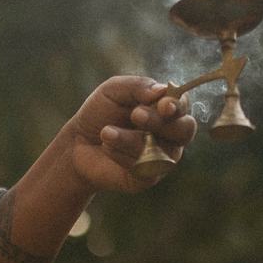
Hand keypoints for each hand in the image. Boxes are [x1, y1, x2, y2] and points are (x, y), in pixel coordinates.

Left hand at [65, 76, 196, 192]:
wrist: (78, 142)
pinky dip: (121, 154)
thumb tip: (162, 90)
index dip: (177, 105)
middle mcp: (171, 134)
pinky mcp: (148, 176)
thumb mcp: (112, 91)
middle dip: (160, 121)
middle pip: (184, 129)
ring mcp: (163, 156)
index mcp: (166, 109)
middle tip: (136, 115)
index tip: (164, 104)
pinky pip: (144, 166)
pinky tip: (106, 147)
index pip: (183, 105)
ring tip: (105, 132)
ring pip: (160, 149)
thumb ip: (137, 86)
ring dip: (129, 138)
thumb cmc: (101, 113)